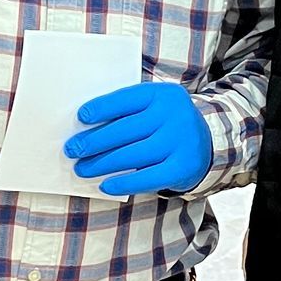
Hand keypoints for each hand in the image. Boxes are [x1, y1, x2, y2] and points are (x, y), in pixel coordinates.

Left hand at [65, 80, 212, 196]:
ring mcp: (181, 142)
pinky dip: (123, 183)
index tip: (81, 118)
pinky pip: (147, 178)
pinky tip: (106, 185)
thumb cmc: (166, 124)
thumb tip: (85, 127)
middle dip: (94, 141)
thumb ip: (128, 111)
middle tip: (73, 149)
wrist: (207, 144)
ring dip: (101, 164)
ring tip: (82, 168)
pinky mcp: (183, 167)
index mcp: (164, 94)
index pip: (126, 99)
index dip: (102, 108)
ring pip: (132, 155)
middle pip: (125, 130)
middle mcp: (175, 115)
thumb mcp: (154, 107)